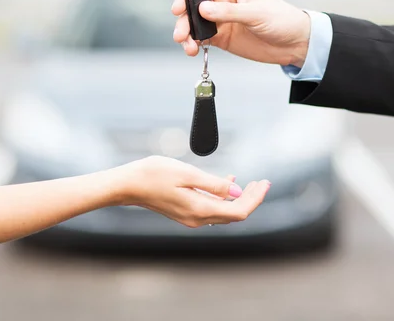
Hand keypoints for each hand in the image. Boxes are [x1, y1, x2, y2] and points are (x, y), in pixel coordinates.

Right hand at [117, 156, 270, 227]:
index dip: (255, 199)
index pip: (238, 211)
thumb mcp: (187, 174)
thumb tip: (237, 191)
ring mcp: (191, 218)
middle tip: (264, 182)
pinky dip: (224, 197)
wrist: (128, 185)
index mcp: (200, 210)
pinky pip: (212, 208)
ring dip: (240, 198)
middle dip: (252, 198)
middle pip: (234, 214)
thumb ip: (213, 184)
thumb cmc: (154, 174)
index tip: (265, 183)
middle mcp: (197, 219)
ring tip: (252, 182)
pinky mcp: (185, 212)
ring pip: (224, 212)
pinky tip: (228, 182)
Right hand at [172, 0, 310, 66]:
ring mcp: (221, 20)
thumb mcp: (256, 14)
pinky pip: (201, 39)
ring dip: (187, 35)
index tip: (178, 10)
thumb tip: (202, 9)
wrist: (294, 43)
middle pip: (193, 8)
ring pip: (195, 25)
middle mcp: (222, 2)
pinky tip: (193, 51)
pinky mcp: (222, 37)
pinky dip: (194, 44)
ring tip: (188, 48)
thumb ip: (229, 12)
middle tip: (181, 35)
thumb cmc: (281, 20)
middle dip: (184, 20)